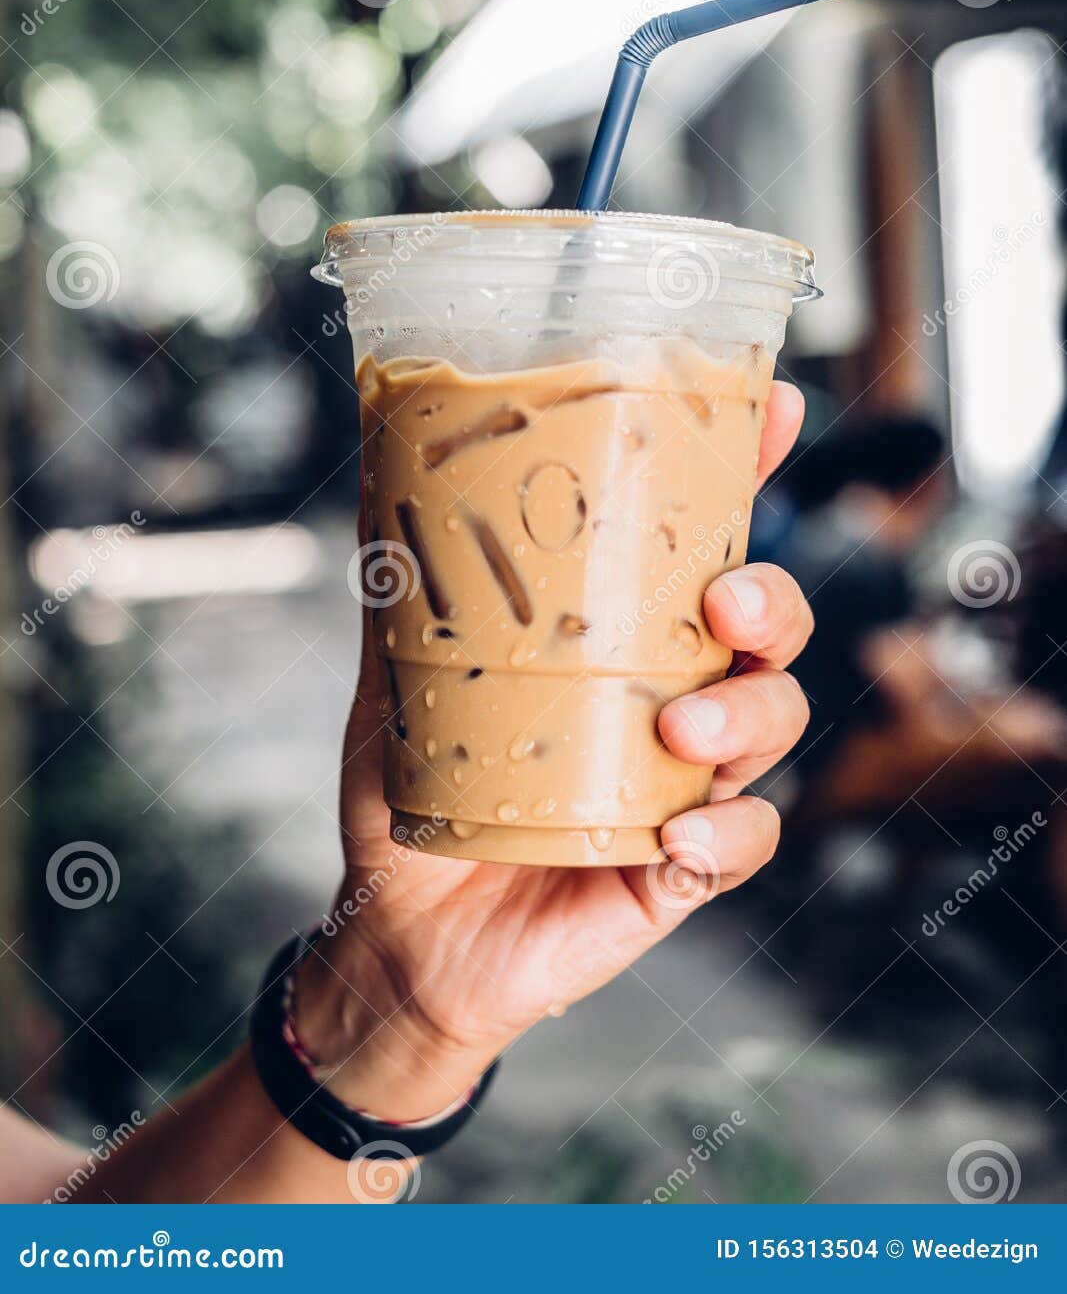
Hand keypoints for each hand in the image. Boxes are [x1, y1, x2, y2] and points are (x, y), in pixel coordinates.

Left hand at [294, 381, 811, 1122]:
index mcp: (621, 638)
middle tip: (724, 600)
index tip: (775, 409)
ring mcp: (687, 781)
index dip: (750, 473)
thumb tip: (377, 472)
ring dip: (750, 713)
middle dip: (772, 602)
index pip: (701, 543)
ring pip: (775, 721)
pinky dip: (728, 835)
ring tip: (682, 731)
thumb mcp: (400, 675)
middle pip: (769, 628)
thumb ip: (403, 587)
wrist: (400, 930)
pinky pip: (746, 842)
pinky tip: (681, 836)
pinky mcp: (683, 867)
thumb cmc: (415, 793)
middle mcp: (670, 695)